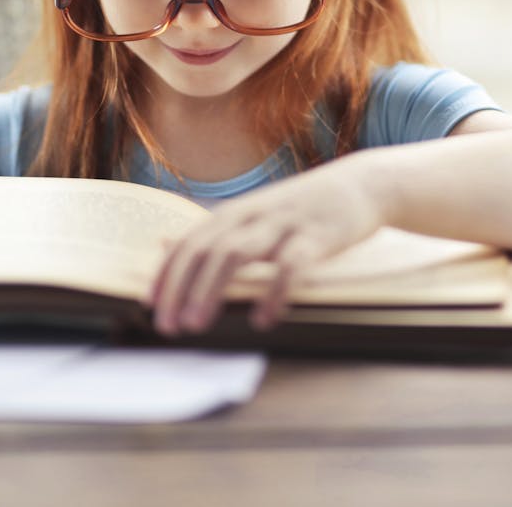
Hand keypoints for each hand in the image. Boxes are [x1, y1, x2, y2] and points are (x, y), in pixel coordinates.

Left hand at [146, 159, 382, 335]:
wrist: (361, 185)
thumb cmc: (303, 208)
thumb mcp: (255, 214)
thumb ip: (216, 232)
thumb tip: (166, 245)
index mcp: (235, 213)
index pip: (189, 242)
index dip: (167, 273)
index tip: (151, 307)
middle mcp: (252, 215)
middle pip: (204, 249)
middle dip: (180, 288)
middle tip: (168, 326)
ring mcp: (283, 223)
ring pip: (235, 253)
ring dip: (211, 289)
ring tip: (197, 324)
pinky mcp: (316, 236)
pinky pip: (290, 266)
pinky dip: (273, 292)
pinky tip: (264, 319)